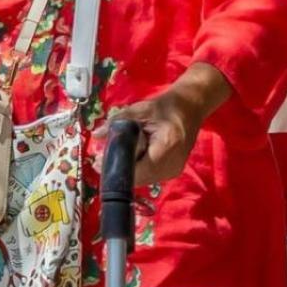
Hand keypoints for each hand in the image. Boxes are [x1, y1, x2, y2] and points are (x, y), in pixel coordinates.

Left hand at [101, 63, 230, 186]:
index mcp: (167, 147)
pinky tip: (129, 158)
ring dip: (128, 171)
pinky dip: (137, 169)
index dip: (117, 168)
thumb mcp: (140, 110)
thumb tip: (96, 135)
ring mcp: (174, 171)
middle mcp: (172, 164)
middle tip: (100, 159)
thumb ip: (118, 122)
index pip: (138, 169)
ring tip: (112, 157)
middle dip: (119, 170)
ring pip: (143, 179)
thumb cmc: (166, 106)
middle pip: (139, 178)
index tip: (99, 162)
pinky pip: (150, 176)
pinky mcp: (172, 171)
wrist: (190, 107)